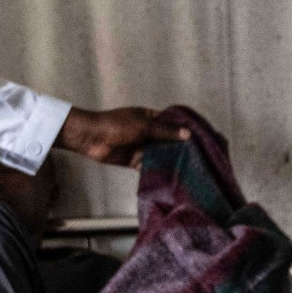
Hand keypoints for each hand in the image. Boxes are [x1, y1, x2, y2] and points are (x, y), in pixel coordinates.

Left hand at [56, 106, 186, 166]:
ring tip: (189, 167)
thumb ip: (165, 131)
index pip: (171, 122)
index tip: (199, 136)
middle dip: (179, 146)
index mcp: (150, 117)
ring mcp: (141, 146)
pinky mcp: (135, 160)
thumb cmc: (116, 125)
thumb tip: (187, 134)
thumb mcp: (144, 126)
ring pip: (159, 153)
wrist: (91, 138)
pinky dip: (157, 169)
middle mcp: (148, 132)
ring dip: (170, 159)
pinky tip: (171, 175)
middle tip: (198, 155)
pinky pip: (149, 165)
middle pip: (167, 139)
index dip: (183, 128)